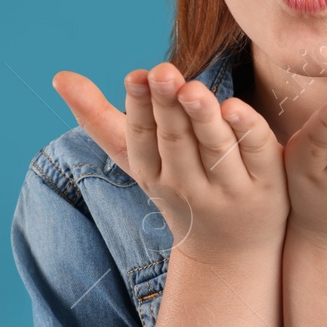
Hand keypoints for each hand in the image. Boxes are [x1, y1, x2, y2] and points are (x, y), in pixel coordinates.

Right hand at [51, 62, 288, 265]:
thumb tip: (59, 76)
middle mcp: (188, 183)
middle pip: (176, 140)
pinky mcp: (268, 185)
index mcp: (154, 173)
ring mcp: (229, 188)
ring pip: (214, 147)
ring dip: (203, 117)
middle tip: (163, 73)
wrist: (229, 254)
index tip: (135, 76)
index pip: (142, 138)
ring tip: (193, 89)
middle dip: (167, 106)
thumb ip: (100, 118)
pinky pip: (256, 154)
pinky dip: (247, 131)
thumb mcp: (137, 160)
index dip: (138, 108)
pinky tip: (237, 108)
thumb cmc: (178, 189)